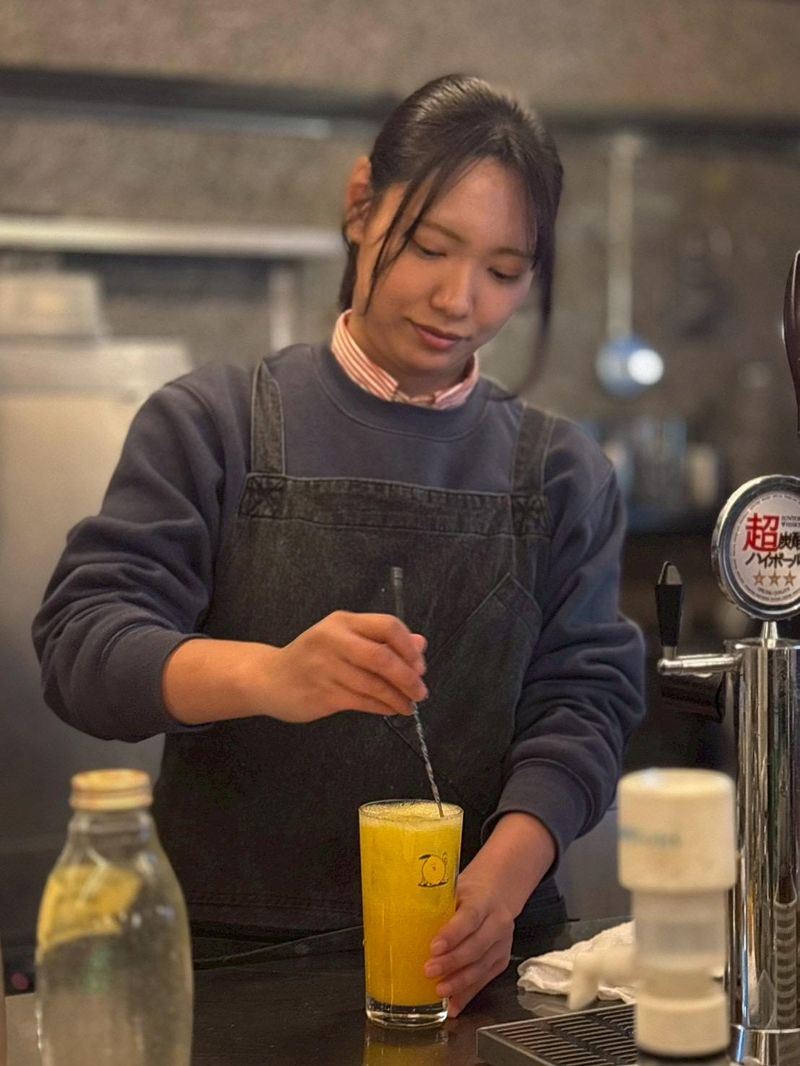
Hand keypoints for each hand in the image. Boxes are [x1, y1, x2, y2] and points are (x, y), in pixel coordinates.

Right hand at [267, 611, 426, 721]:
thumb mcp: (345, 639)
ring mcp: (326, 668)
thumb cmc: (314, 657)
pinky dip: (382, 707)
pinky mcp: (322, 694)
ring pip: (374, 684)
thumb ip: (382, 641)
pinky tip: (390, 709)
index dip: (409, 647)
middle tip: (421, 691)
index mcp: (343, 622)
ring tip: (409, 705)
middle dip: (408, 677)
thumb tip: (421, 644)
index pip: (387, 626)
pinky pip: (362, 702)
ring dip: (398, 698)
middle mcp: (333, 641)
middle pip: (382, 657)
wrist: (269, 678)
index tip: (420, 665)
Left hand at [423, 812, 556, 1016]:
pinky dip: (468, 994)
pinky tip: (453, 1004)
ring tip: (439, 991)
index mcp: (482, 900)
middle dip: (452, 962)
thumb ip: (433, 902)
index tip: (434, 947)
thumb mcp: (454, 888)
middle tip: (428, 971)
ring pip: (482, 966)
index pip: (469, 917)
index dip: (452, 934)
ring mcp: (502, 943)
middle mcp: (497, 921)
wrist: (498, 891)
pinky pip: (485, 979)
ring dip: (459, 982)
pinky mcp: (501, 959)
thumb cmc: (469, 891)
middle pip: (476, 946)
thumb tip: (392, 917)